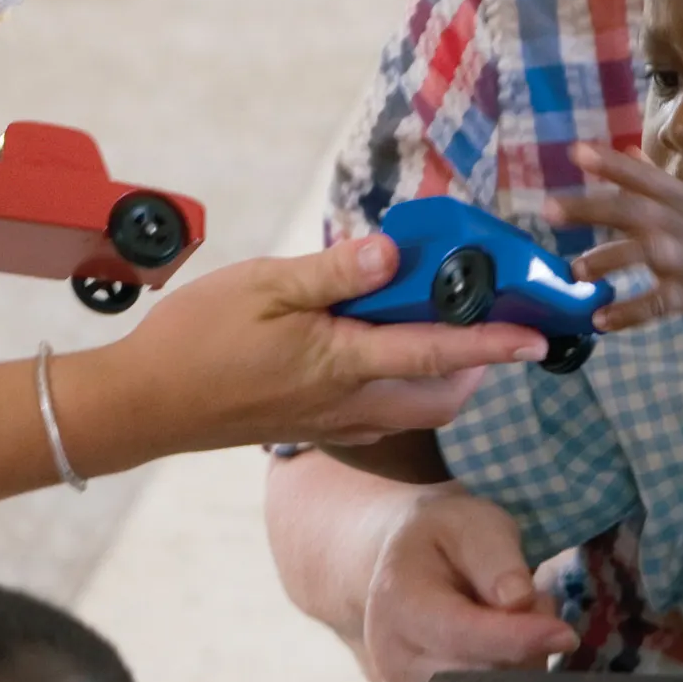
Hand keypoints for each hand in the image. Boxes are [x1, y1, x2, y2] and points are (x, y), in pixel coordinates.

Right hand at [62, 238, 544, 467]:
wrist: (143, 405)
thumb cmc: (195, 340)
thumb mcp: (261, 286)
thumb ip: (333, 272)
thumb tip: (393, 252)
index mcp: (341, 362)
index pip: (436, 352)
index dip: (493, 344)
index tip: (539, 337)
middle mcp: (348, 403)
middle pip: (440, 395)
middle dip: (479, 366)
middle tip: (496, 321)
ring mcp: (331, 423)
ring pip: (414, 409)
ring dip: (443, 378)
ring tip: (445, 328)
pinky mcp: (312, 429)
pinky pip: (381, 416)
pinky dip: (404, 388)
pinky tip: (384, 353)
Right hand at [353, 480, 576, 681]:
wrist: (404, 569)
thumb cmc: (444, 542)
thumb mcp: (472, 525)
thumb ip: (495, 557)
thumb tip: (519, 600)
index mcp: (397, 602)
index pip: (461, 634)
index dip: (516, 638)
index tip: (565, 635)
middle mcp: (392, 658)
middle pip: (481, 674)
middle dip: (526, 644)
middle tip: (532, 599)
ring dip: (522, 662)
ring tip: (510, 617)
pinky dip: (511, 679)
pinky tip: (502, 647)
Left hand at [550, 145, 682, 329]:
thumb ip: (655, 178)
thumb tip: (624, 150)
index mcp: (680, 198)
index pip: (640, 176)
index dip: (608, 163)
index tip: (575, 152)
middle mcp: (681, 222)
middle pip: (631, 210)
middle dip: (589, 208)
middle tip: (549, 209)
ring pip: (642, 254)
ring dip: (605, 260)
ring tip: (575, 270)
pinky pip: (656, 304)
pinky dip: (628, 313)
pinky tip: (601, 320)